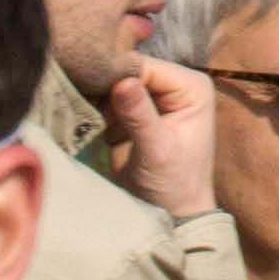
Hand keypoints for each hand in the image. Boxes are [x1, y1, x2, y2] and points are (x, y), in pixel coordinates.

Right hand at [103, 56, 220, 221]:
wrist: (171, 212)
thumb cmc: (174, 183)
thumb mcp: (157, 149)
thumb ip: (140, 115)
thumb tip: (121, 82)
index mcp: (192, 86)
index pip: (146, 67)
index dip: (118, 77)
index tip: (91, 95)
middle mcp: (175, 85)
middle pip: (130, 72)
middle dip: (107, 89)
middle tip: (87, 109)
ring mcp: (154, 98)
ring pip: (116, 85)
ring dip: (99, 101)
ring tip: (89, 120)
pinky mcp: (136, 113)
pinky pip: (110, 101)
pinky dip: (98, 112)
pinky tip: (92, 125)